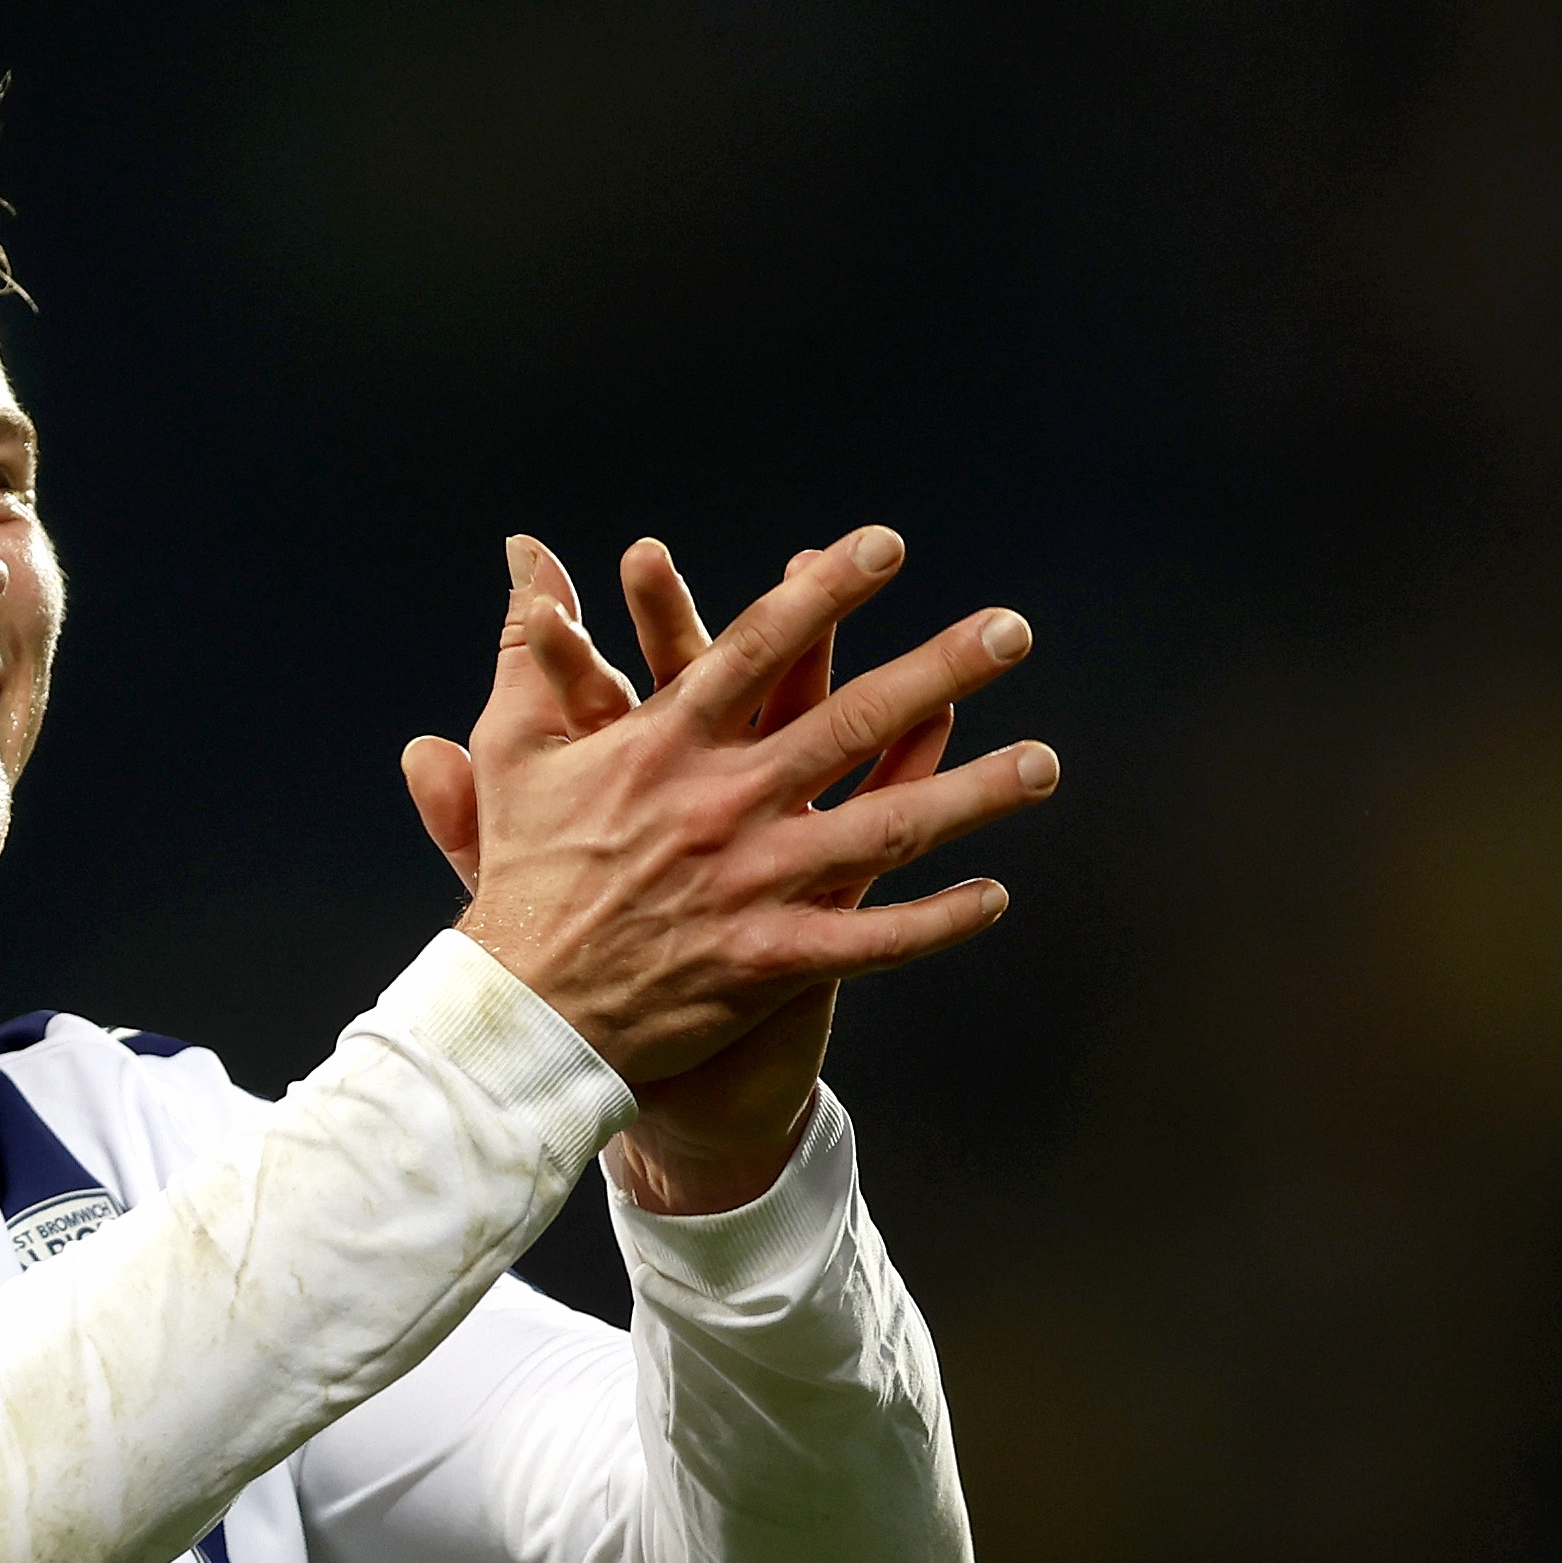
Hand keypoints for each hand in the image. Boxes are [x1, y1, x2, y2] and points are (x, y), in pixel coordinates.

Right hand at [402, 529, 1056, 1209]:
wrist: (524, 1017)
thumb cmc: (520, 873)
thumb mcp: (516, 748)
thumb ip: (530, 643)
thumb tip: (523, 549)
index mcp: (665, 745)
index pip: (757, 649)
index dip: (823, 593)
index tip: (886, 545)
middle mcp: (722, 805)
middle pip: (848, 723)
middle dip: (938, 668)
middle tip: (1013, 629)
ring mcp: (755, 884)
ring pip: (885, 830)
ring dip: (973, 795)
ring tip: (1045, 764)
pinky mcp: (772, 961)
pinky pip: (873, 941)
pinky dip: (935, 922)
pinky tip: (995, 897)